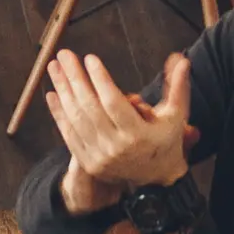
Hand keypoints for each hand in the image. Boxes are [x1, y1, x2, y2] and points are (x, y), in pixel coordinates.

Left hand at [43, 50, 194, 204]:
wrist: (156, 178)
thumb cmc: (166, 140)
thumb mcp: (176, 115)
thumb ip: (178, 86)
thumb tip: (181, 59)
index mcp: (138, 135)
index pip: (113, 103)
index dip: (100, 80)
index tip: (90, 58)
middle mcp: (116, 148)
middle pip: (90, 108)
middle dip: (75, 78)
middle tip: (64, 55)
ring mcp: (100, 157)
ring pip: (76, 120)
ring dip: (63, 91)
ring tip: (55, 67)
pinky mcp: (88, 163)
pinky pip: (69, 135)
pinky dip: (59, 114)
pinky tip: (52, 93)